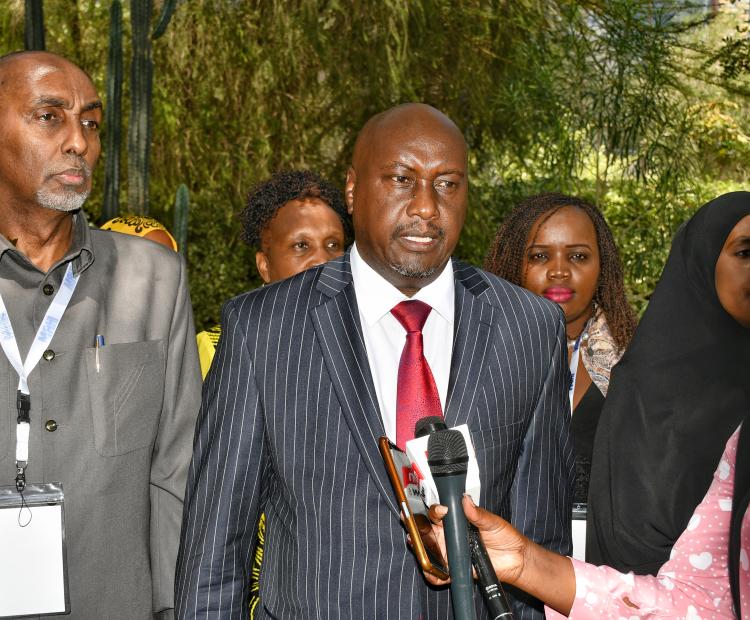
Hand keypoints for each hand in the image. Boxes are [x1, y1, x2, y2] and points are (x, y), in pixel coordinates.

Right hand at [427, 495, 575, 614]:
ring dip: (420, 548)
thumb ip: (478, 514)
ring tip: (416, 546)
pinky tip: (431, 571)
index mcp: (456, 521)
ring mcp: (450, 552)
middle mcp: (450, 535)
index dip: (436, 511)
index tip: (441, 512)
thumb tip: (466, 500)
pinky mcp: (454, 568)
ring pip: (428, 550)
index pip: (439, 513)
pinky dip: (432, 574)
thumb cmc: (505, 536)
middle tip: (413, 528)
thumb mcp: (492, 522)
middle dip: (418, 528)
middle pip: (427, 530)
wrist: (516, 559)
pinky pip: (438, 573)